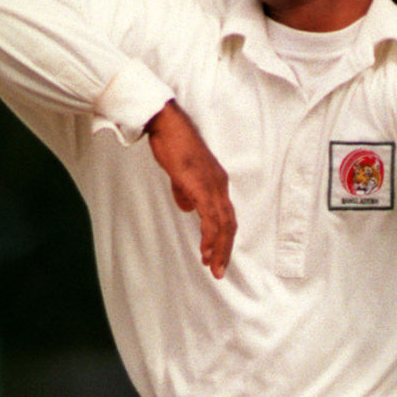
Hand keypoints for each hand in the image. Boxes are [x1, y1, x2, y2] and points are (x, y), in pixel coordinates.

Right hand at [145, 100, 235, 277]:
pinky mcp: (202, 187)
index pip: (225, 216)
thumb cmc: (172, 145)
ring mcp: (213, 186)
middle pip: (229, 224)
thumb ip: (186, 193)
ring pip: (223, 225)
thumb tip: (187, 209)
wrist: (167, 126)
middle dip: (225, 250)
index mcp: (217, 183)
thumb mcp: (181, 174)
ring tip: (213, 267)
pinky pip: (211, 218)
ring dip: (219, 249)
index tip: (214, 255)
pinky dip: (210, 236)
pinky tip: (205, 250)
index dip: (222, 238)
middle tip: (219, 270)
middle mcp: (220, 186)